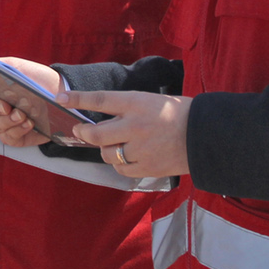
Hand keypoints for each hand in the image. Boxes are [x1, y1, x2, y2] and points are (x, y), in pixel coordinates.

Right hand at [0, 57, 58, 148]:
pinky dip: (20, 129)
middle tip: (5, 105)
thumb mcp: (16, 67)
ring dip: (10, 119)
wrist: (60, 93)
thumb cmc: (35, 79)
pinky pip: (9, 137)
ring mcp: (1, 122)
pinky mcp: (14, 136)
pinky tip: (30, 122)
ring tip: (23, 113)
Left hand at [53, 89, 191, 178]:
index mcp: (138, 103)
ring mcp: (141, 149)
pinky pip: (121, 169)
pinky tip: (128, 158)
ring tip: (114, 145)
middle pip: (96, 134)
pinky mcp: (148, 168)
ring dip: (105, 150)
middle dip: (84, 133)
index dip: (78, 99)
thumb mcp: (152, 100)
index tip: (61, 98)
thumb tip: (102, 116)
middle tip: (80, 131)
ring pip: (107, 154)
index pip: (100, 100)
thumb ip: (127, 108)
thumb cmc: (179, 113)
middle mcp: (136, 126)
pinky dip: (120, 164)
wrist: (207, 136)